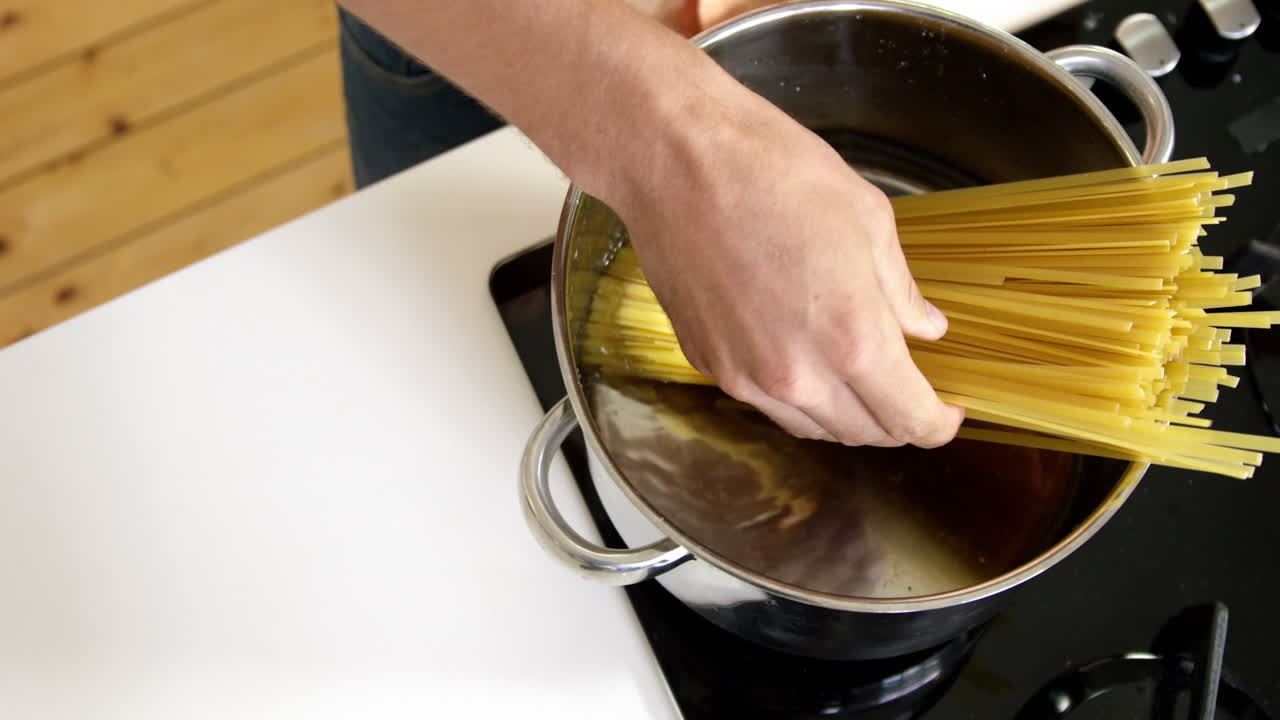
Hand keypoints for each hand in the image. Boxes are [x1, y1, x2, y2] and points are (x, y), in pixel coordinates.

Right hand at [610, 85, 964, 447]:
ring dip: (842, 415)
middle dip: (894, 422)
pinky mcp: (707, 362)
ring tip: (854, 378)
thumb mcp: (868, 219)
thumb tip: (923, 327)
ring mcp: (745, 375)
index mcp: (852, 339)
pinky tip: (798, 352)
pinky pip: (762, 400)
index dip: (937, 424)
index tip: (946, 413)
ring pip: (810, 426)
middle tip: (906, 391)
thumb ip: (900, 289)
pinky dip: (792, 393)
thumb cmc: (773, 172)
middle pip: (862, 434)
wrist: (677, 160)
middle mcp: (796, 375)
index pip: (910, 419)